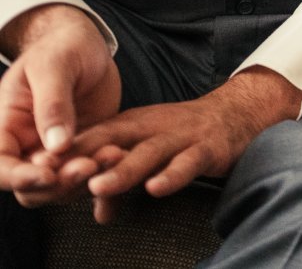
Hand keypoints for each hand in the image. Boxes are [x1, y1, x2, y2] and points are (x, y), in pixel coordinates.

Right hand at [0, 3, 119, 205]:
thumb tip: (56, 146)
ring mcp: (56, 152)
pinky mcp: (84, 151)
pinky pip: (90, 173)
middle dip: (58, 184)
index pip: (0, 167)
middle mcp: (26, 146)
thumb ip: (52, 104)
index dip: (20, 177)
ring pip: (62, 187)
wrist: (87, 45)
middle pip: (31, 188)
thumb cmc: (61, 48)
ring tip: (113, 155)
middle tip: (89, 165)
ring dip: (85, 180)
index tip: (50, 173)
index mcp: (6, 127)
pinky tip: (122, 155)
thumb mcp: (53, 67)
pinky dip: (104, 171)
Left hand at [70, 66, 301, 220]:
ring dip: (122, 170)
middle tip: (57, 177)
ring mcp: (180, 137)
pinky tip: (157, 188)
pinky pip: (188, 162)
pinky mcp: (207, 148)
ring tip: (98, 186)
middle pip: (113, 143)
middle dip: (84, 160)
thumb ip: (123, 181)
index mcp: (131, 126)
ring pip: (147, 153)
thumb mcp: (150, 151)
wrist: (238, 113)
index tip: (37, 171)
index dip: (64, 154)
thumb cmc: (186, 134)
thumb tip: (99, 214)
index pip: (92, 139)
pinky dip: (172, 175)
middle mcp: (151, 128)